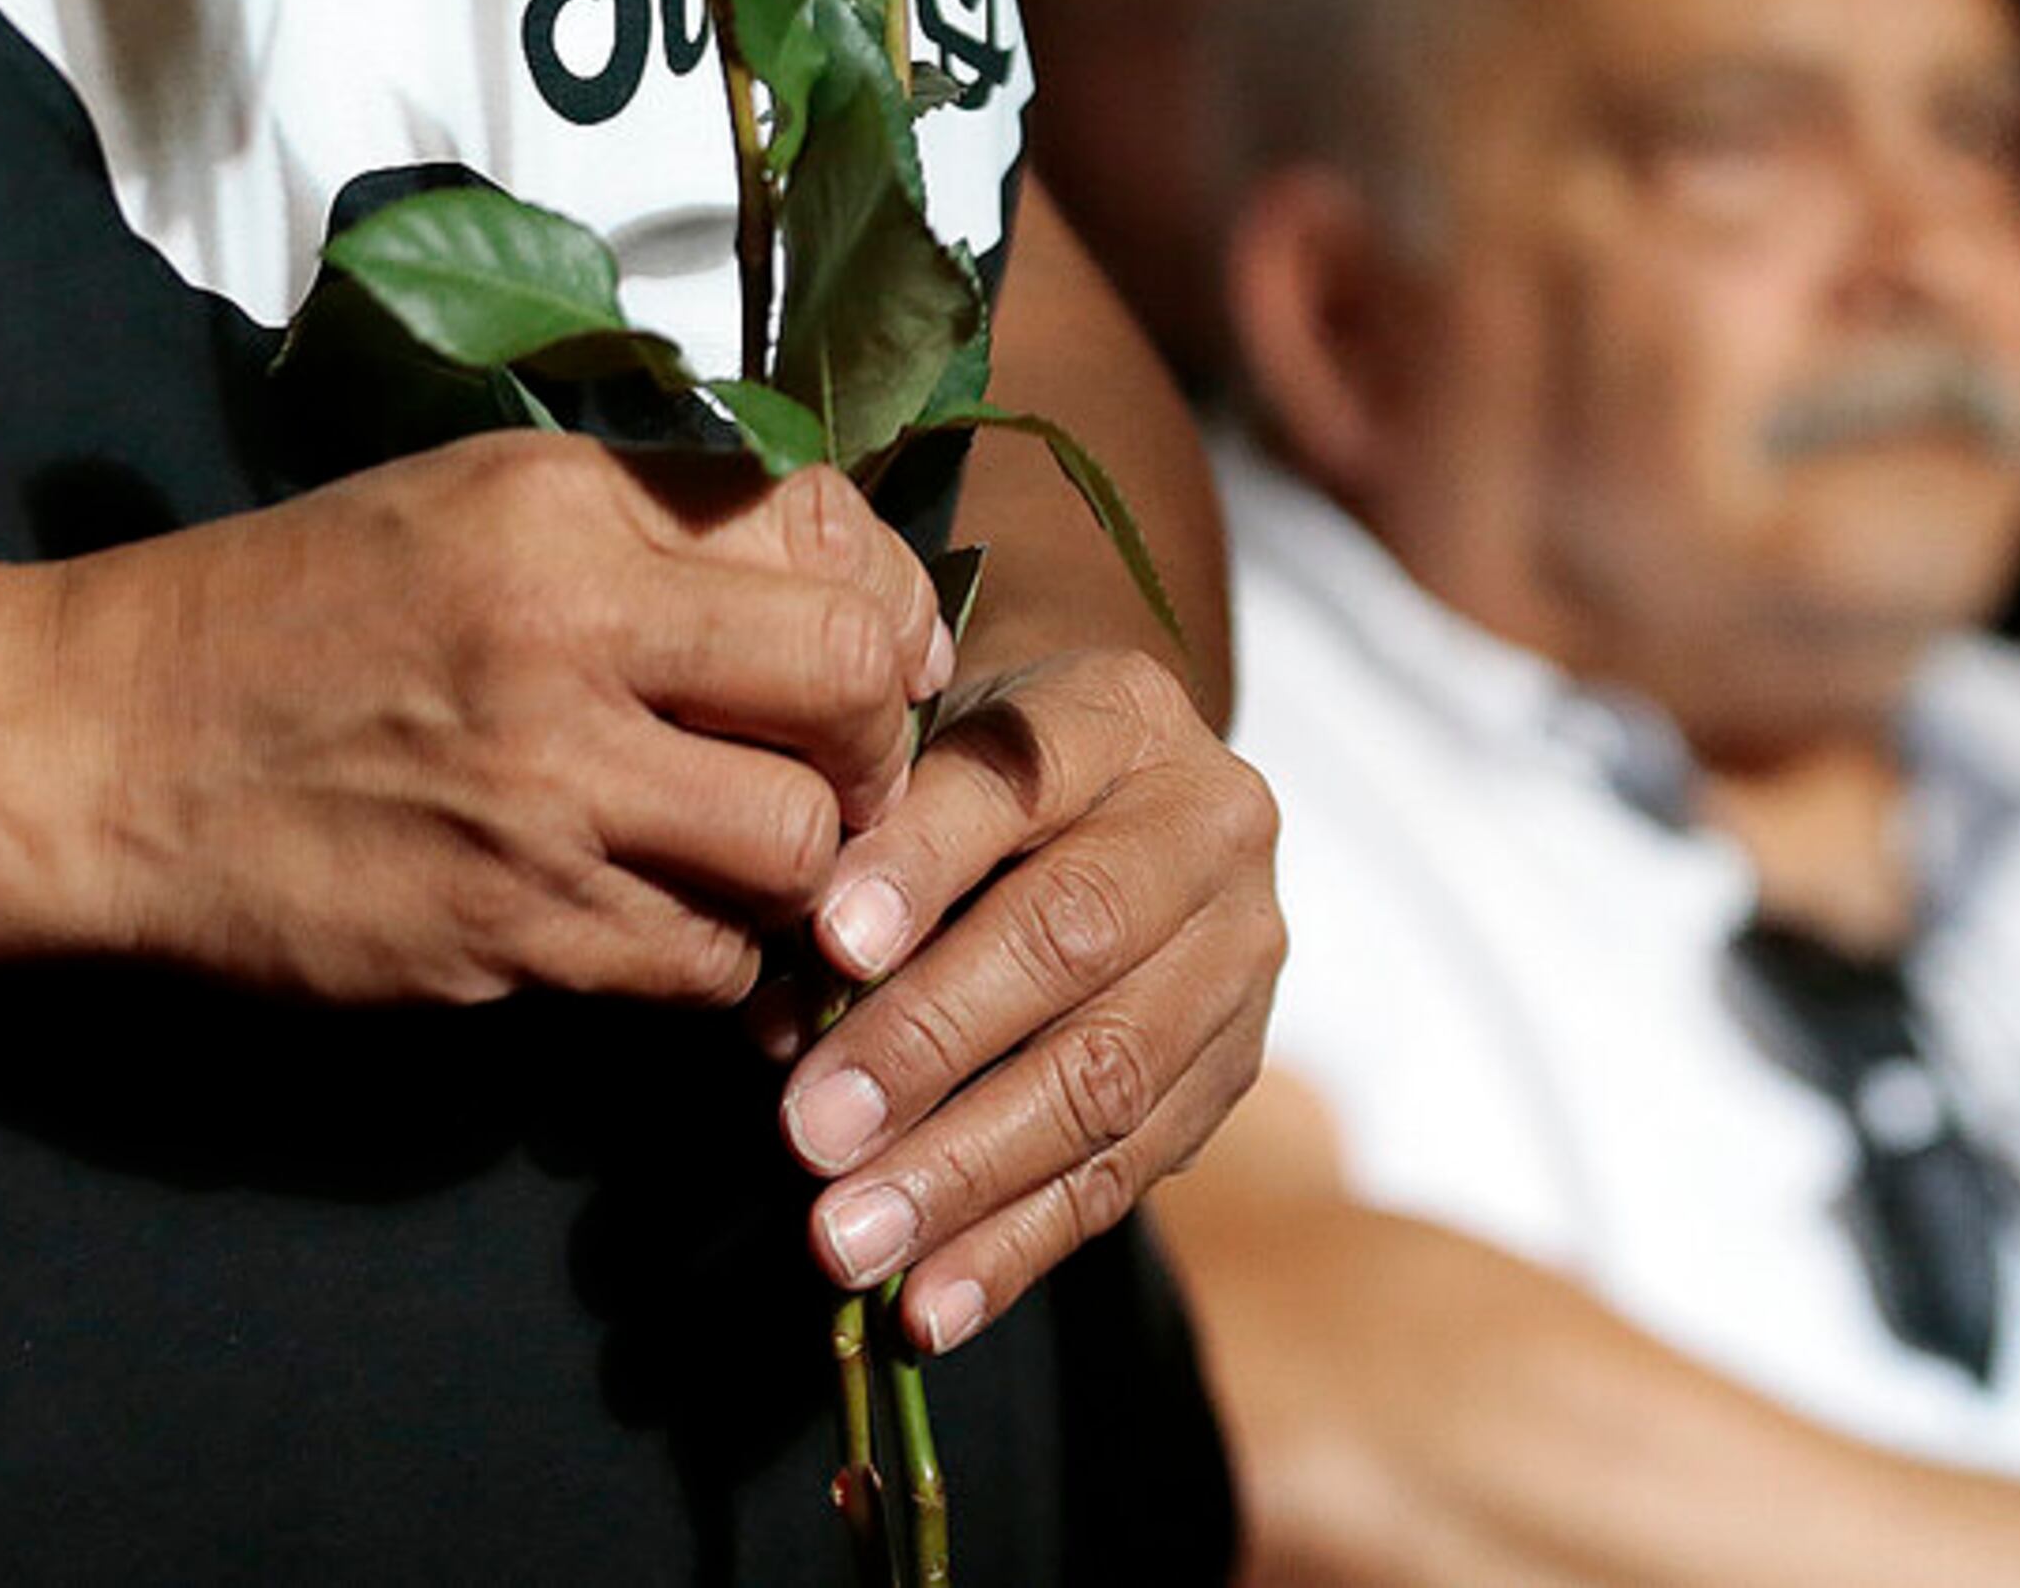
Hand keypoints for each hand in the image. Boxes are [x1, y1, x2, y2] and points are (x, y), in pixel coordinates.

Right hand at [49, 434, 951, 1008]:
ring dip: (800, 866)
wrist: (98, 749)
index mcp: (557, 504)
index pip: (821, 526)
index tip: (868, 654)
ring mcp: (541, 794)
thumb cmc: (279, 615)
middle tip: (831, 772)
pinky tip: (665, 927)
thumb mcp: (456, 503)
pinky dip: (713, 959)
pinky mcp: (508, 931)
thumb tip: (819, 576)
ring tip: (746, 861)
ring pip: (800, 846)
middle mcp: (567, 631)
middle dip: (873, 741)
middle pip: (848, 682)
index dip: (880, 602)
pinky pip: (703, 964)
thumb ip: (632, 523)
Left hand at [777, 644, 1280, 1350]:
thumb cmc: (971, 773)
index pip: (1009, 785)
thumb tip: (782, 1012)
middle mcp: (1205, 823)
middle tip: (810, 1132)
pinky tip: (929, 1305)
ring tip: (849, 1243)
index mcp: (1111, 713)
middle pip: (1069, 943)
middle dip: (929, 1048)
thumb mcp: (917, 756)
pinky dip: (1017, 1247)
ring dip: (966, 1175)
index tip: (827, 942)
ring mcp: (1238, 954)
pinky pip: (1124, 1174)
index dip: (919, 867)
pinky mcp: (1231, 1070)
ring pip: (1103, 1078)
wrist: (1109, 790)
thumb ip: (855, 853)